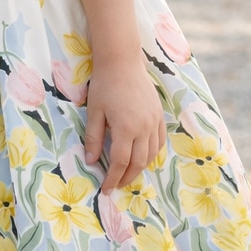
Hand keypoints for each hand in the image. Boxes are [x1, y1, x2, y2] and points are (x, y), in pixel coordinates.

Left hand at [83, 57, 166, 192]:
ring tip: (128, 174)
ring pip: (152, 154)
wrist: (123, 62)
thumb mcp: (94, 112)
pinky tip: (143, 157)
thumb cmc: (104, 85)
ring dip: (140, 168)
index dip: (113, 178)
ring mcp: (154, 122)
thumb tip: (91, 161)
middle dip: (127, 177)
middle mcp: (144, 128)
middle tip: (116, 185)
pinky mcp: (159, 115)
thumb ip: (94, 138)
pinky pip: (159, 141)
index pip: (120, 162)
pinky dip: (152, 153)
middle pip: (138, 162)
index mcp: (126, 128)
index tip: (106, 188)